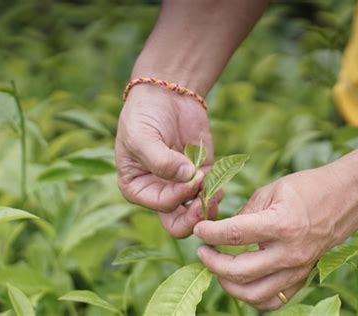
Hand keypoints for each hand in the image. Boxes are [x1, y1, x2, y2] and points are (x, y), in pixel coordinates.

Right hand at [115, 84, 218, 237]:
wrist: (167, 95)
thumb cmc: (145, 115)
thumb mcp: (142, 135)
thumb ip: (160, 159)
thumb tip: (186, 176)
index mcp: (137, 188)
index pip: (160, 206)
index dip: (178, 197)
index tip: (191, 177)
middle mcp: (158, 192)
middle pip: (177, 223)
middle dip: (193, 217)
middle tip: (206, 203)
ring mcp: (181, 187)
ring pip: (196, 214)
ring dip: (208, 206)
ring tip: (215, 189)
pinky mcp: (201, 177)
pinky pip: (211, 195)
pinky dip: (217, 192)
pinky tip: (219, 182)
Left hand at [194, 166, 357, 309]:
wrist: (345, 199)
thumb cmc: (308, 188)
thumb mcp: (272, 190)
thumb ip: (246, 212)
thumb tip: (223, 231)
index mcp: (281, 224)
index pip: (234, 235)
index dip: (209, 233)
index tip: (199, 230)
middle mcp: (290, 252)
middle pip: (240, 271)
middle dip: (212, 263)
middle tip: (202, 252)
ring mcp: (298, 269)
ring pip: (254, 294)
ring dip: (228, 284)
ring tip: (218, 268)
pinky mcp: (303, 277)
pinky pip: (273, 300)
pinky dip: (253, 296)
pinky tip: (243, 281)